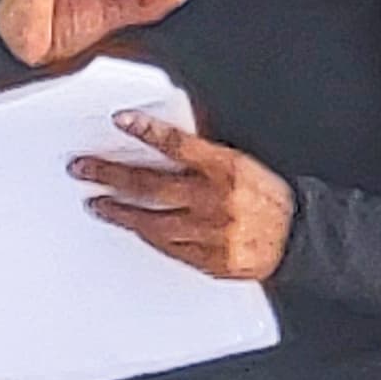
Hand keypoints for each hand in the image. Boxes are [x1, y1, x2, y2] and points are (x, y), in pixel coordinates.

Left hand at [70, 111, 295, 280]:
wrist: (297, 237)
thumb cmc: (267, 197)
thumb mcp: (240, 164)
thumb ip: (202, 158)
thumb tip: (159, 145)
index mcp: (226, 168)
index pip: (179, 144)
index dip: (147, 130)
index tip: (120, 121)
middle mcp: (215, 200)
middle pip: (151, 185)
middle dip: (111, 176)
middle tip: (83, 169)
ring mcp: (210, 232)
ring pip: (152, 221)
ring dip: (119, 211)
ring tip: (97, 203)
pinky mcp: (209, 259)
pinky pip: (168, 247)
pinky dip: (146, 235)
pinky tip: (131, 226)